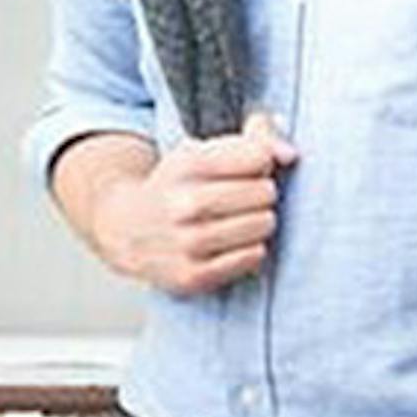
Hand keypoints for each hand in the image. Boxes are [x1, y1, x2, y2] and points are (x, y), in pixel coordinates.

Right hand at [93, 111, 298, 295]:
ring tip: (238, 219)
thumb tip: (290, 154)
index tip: (248, 167)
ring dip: (260, 222)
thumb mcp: (205, 151)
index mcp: (188, 164)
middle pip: (266, 192)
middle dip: (262, 192)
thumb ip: (256, 140)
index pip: (259, 156)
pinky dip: (250, 249)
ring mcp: (187, 243)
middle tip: (243, 198)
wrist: (127, 230)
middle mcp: (184, 204)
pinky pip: (254, 257)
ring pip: (264, 225)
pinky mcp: (192, 276)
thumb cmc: (179, 186)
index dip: (262, 161)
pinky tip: (231, 244)